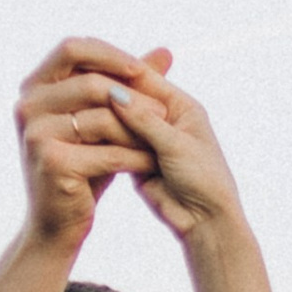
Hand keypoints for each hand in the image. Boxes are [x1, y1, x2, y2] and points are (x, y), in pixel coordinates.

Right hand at [15, 37, 166, 250]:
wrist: (59, 226)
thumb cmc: (85, 168)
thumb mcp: (108, 121)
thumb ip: (132, 86)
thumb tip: (166, 51)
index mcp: (35, 87)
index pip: (72, 49)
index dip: (109, 55)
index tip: (141, 70)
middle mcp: (28, 105)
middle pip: (90, 82)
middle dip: (133, 97)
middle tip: (164, 114)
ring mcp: (36, 134)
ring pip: (101, 118)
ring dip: (138, 129)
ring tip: (161, 141)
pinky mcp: (52, 163)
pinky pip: (106, 153)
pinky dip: (134, 158)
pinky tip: (153, 165)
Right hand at [99, 62, 248, 242]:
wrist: (206, 222)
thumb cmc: (204, 180)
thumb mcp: (175, 145)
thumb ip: (145, 119)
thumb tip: (113, 93)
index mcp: (180, 105)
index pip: (145, 78)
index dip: (122, 73)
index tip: (95, 69)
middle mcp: (162, 118)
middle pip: (129, 97)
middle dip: (111, 98)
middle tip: (86, 97)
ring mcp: (146, 140)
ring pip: (119, 121)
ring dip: (108, 121)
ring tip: (87, 120)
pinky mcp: (134, 161)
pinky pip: (114, 145)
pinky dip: (107, 143)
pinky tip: (89, 140)